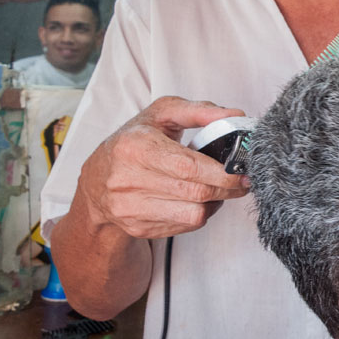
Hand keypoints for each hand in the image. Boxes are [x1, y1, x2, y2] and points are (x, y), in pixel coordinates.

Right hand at [74, 97, 250, 239]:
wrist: (95, 182)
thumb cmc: (134, 142)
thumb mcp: (161, 115)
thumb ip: (199, 111)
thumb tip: (236, 116)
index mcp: (134, 147)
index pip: (188, 166)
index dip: (222, 171)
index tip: (242, 169)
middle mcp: (127, 180)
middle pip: (195, 191)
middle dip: (227, 187)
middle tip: (242, 180)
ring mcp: (130, 208)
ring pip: (194, 213)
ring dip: (216, 202)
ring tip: (218, 188)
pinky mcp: (137, 228)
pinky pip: (185, 225)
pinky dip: (200, 213)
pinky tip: (197, 199)